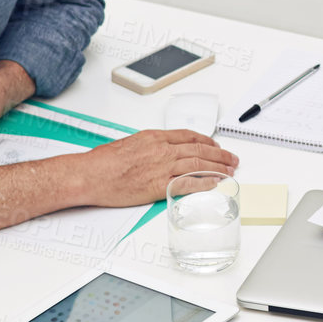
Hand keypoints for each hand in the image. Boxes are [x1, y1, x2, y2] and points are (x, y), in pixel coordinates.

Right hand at [76, 130, 239, 206]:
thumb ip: (147, 147)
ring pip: (199, 164)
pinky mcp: (159, 185)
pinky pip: (188, 183)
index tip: (216, 145)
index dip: (207, 141)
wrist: (90, 174)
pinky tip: (214, 184)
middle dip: (220, 154)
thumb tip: (156, 153)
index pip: (189, 136)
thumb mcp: (129, 144)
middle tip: (232, 159)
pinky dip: (205, 183)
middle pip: (200, 150)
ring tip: (229, 171)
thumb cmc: (102, 162)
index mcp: (154, 137)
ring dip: (218, 168)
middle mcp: (162, 150)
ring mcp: (162, 167)